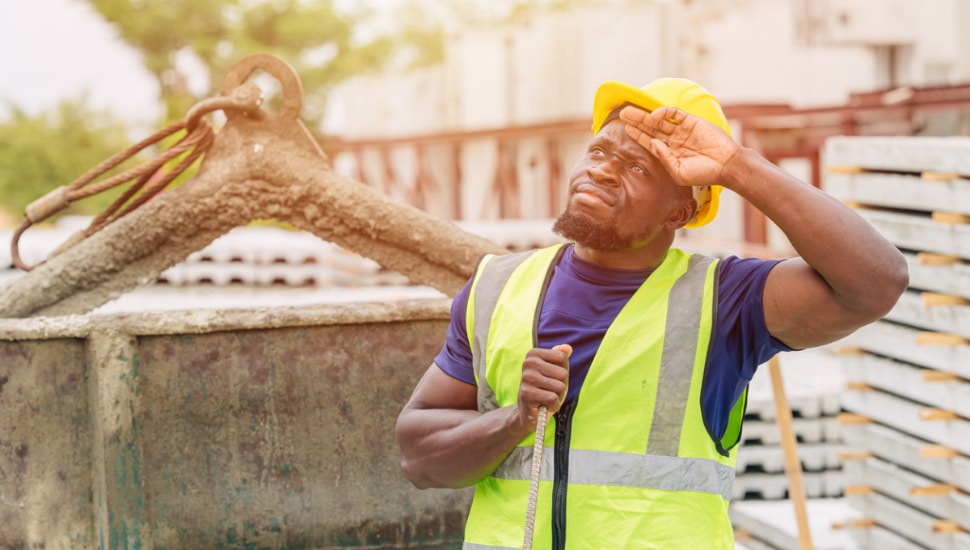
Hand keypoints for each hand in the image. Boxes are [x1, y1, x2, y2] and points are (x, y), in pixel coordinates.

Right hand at [515, 344, 571, 432]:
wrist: (529, 413)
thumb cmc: (544, 390)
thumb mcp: (555, 372)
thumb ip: (560, 357)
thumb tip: (568, 348)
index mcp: (533, 354)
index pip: (562, 358)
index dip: (563, 372)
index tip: (551, 378)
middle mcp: (528, 363)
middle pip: (563, 373)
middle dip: (561, 386)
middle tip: (548, 391)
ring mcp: (526, 378)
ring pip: (559, 387)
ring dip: (557, 397)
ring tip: (545, 398)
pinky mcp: (526, 394)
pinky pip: (553, 398)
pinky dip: (553, 405)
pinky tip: (544, 406)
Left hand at [619, 105, 740, 187]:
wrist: (726, 165)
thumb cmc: (704, 173)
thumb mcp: (679, 172)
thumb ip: (664, 158)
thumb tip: (653, 142)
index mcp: (671, 154)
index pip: (650, 142)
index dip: (638, 136)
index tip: (626, 130)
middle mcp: (675, 141)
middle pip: (651, 129)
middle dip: (637, 122)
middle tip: (622, 114)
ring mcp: (683, 130)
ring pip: (660, 120)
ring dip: (644, 115)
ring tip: (629, 111)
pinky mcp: (692, 121)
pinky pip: (674, 113)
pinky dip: (663, 112)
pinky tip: (653, 114)